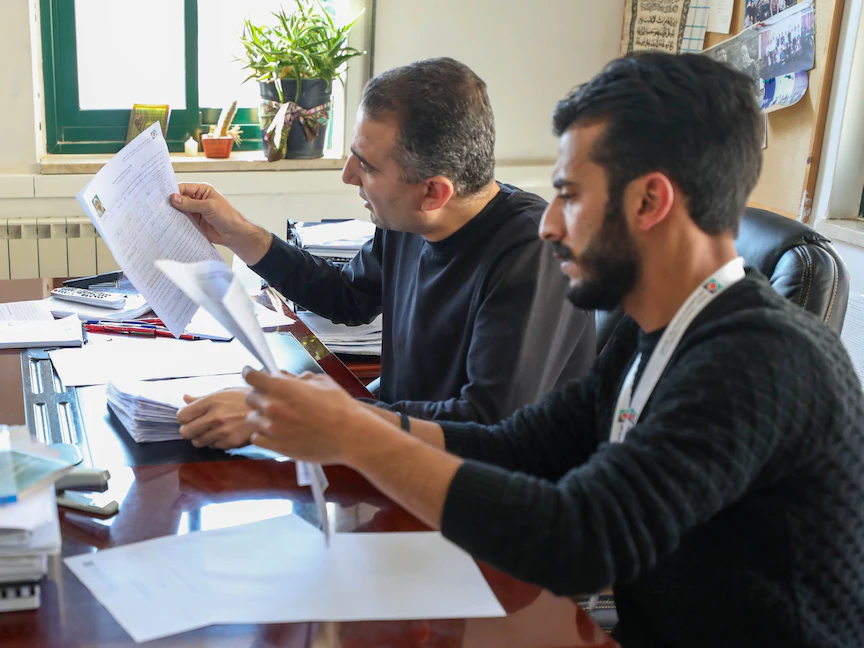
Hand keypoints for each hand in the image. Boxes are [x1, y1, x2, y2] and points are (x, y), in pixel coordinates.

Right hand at [170, 183, 271, 263]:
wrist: (234, 234)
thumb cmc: (227, 217)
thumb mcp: (209, 207)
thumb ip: (191, 204)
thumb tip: (174, 198)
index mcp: (202, 190)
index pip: (184, 188)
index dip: (174, 191)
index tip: (163, 196)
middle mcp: (197, 199)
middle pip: (180, 199)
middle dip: (171, 202)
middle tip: (159, 206)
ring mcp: (195, 211)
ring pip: (180, 210)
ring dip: (173, 213)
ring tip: (162, 215)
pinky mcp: (194, 222)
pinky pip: (182, 220)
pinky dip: (176, 221)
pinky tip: (169, 223)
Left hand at [177, 387, 254, 449]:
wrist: (270, 411)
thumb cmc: (246, 399)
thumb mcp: (225, 392)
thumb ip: (202, 398)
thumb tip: (184, 398)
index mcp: (212, 401)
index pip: (182, 416)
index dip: (184, 417)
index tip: (189, 416)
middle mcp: (215, 417)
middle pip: (185, 432)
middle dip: (188, 430)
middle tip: (197, 426)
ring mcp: (223, 431)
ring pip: (197, 442)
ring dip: (201, 437)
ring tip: (212, 429)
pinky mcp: (231, 442)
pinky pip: (212, 446)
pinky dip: (215, 442)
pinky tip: (224, 433)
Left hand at [243, 368, 371, 462]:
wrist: (350, 435)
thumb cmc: (340, 406)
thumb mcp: (322, 382)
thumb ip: (300, 378)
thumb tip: (289, 378)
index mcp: (282, 387)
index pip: (251, 376)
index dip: (250, 373)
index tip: (251, 373)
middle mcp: (272, 406)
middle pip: (250, 398)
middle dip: (259, 395)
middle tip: (271, 399)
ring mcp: (272, 428)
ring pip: (252, 419)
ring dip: (261, 416)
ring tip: (276, 418)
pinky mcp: (276, 446)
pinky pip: (256, 438)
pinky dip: (263, 435)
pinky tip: (276, 432)